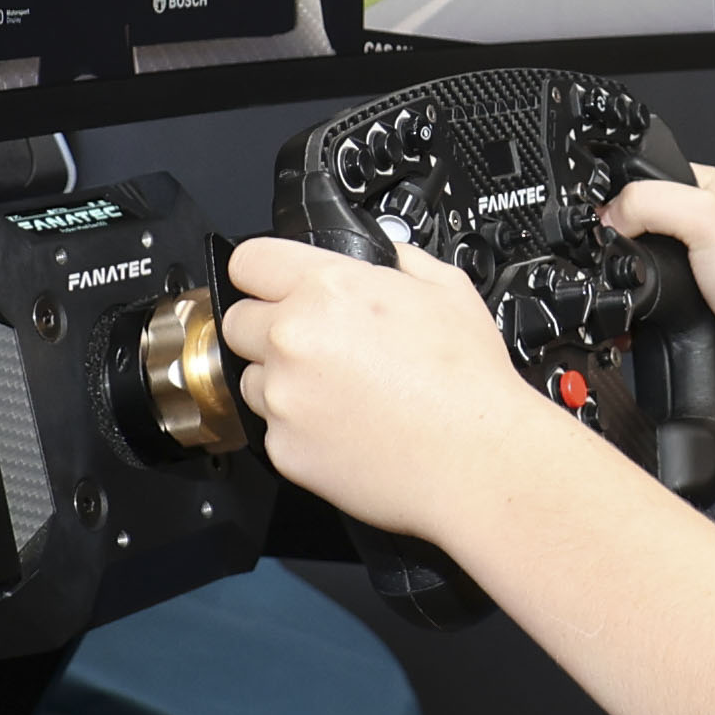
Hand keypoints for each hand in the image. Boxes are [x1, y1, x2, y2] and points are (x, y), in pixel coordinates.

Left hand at [222, 234, 575, 534]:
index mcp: (328, 288)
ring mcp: (282, 396)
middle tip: (314, 346)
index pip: (249, 261)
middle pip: (237, 320)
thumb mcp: (447, 289)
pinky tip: (344, 427)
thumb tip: (383, 256)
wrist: (476, 459)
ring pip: (250, 377)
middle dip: (268, 327)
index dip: (263, 273)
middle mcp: (293, 337)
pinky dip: (297, 427)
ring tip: (337, 393)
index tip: (272, 286)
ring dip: (280, 380)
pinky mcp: (282, 446)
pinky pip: (271, 427)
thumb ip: (399, 262)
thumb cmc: (469, 381)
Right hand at [599, 163, 714, 386]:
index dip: (616, 197)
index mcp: (699, 190)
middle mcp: (692, 228)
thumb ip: (648, 203)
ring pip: (633, 274)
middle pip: (629, 229)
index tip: (607, 219)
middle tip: (631, 258)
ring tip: (646, 289)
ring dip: (629, 286)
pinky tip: (644, 319)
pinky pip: (642, 311)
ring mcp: (687, 270)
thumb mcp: (705, 214)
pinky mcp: (682, 309)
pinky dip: (635, 319)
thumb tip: (605, 217)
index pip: (639, 180)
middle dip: (620, 247)